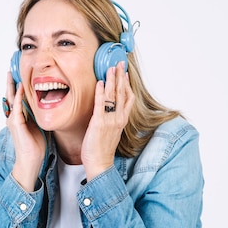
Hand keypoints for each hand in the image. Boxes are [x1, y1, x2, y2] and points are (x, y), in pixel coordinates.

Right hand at [4, 72, 45, 191]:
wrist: (31, 160)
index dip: (17, 88)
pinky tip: (20, 88)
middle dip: (10, 84)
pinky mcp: (16, 124)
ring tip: (11, 76)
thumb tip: (47, 108)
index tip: (18, 77)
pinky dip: (18, 97)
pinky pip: (17, 107)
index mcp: (19, 118)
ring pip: (11, 100)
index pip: (17, 99)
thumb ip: (38, 116)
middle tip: (9, 71)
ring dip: (12, 87)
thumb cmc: (35, 146)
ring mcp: (13, 120)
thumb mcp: (38, 127)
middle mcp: (14, 117)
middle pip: (10, 97)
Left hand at [81, 61, 133, 179]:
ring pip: (113, 96)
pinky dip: (100, 92)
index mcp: (122, 120)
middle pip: (122, 93)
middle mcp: (118, 118)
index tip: (125, 73)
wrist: (100, 163)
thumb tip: (108, 109)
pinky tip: (100, 82)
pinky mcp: (99, 123)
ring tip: (111, 68)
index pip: (128, 98)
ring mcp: (110, 120)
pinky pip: (100, 104)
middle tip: (119, 63)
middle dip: (120, 76)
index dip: (126, 84)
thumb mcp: (110, 131)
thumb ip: (111, 119)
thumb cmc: (102, 149)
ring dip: (112, 80)